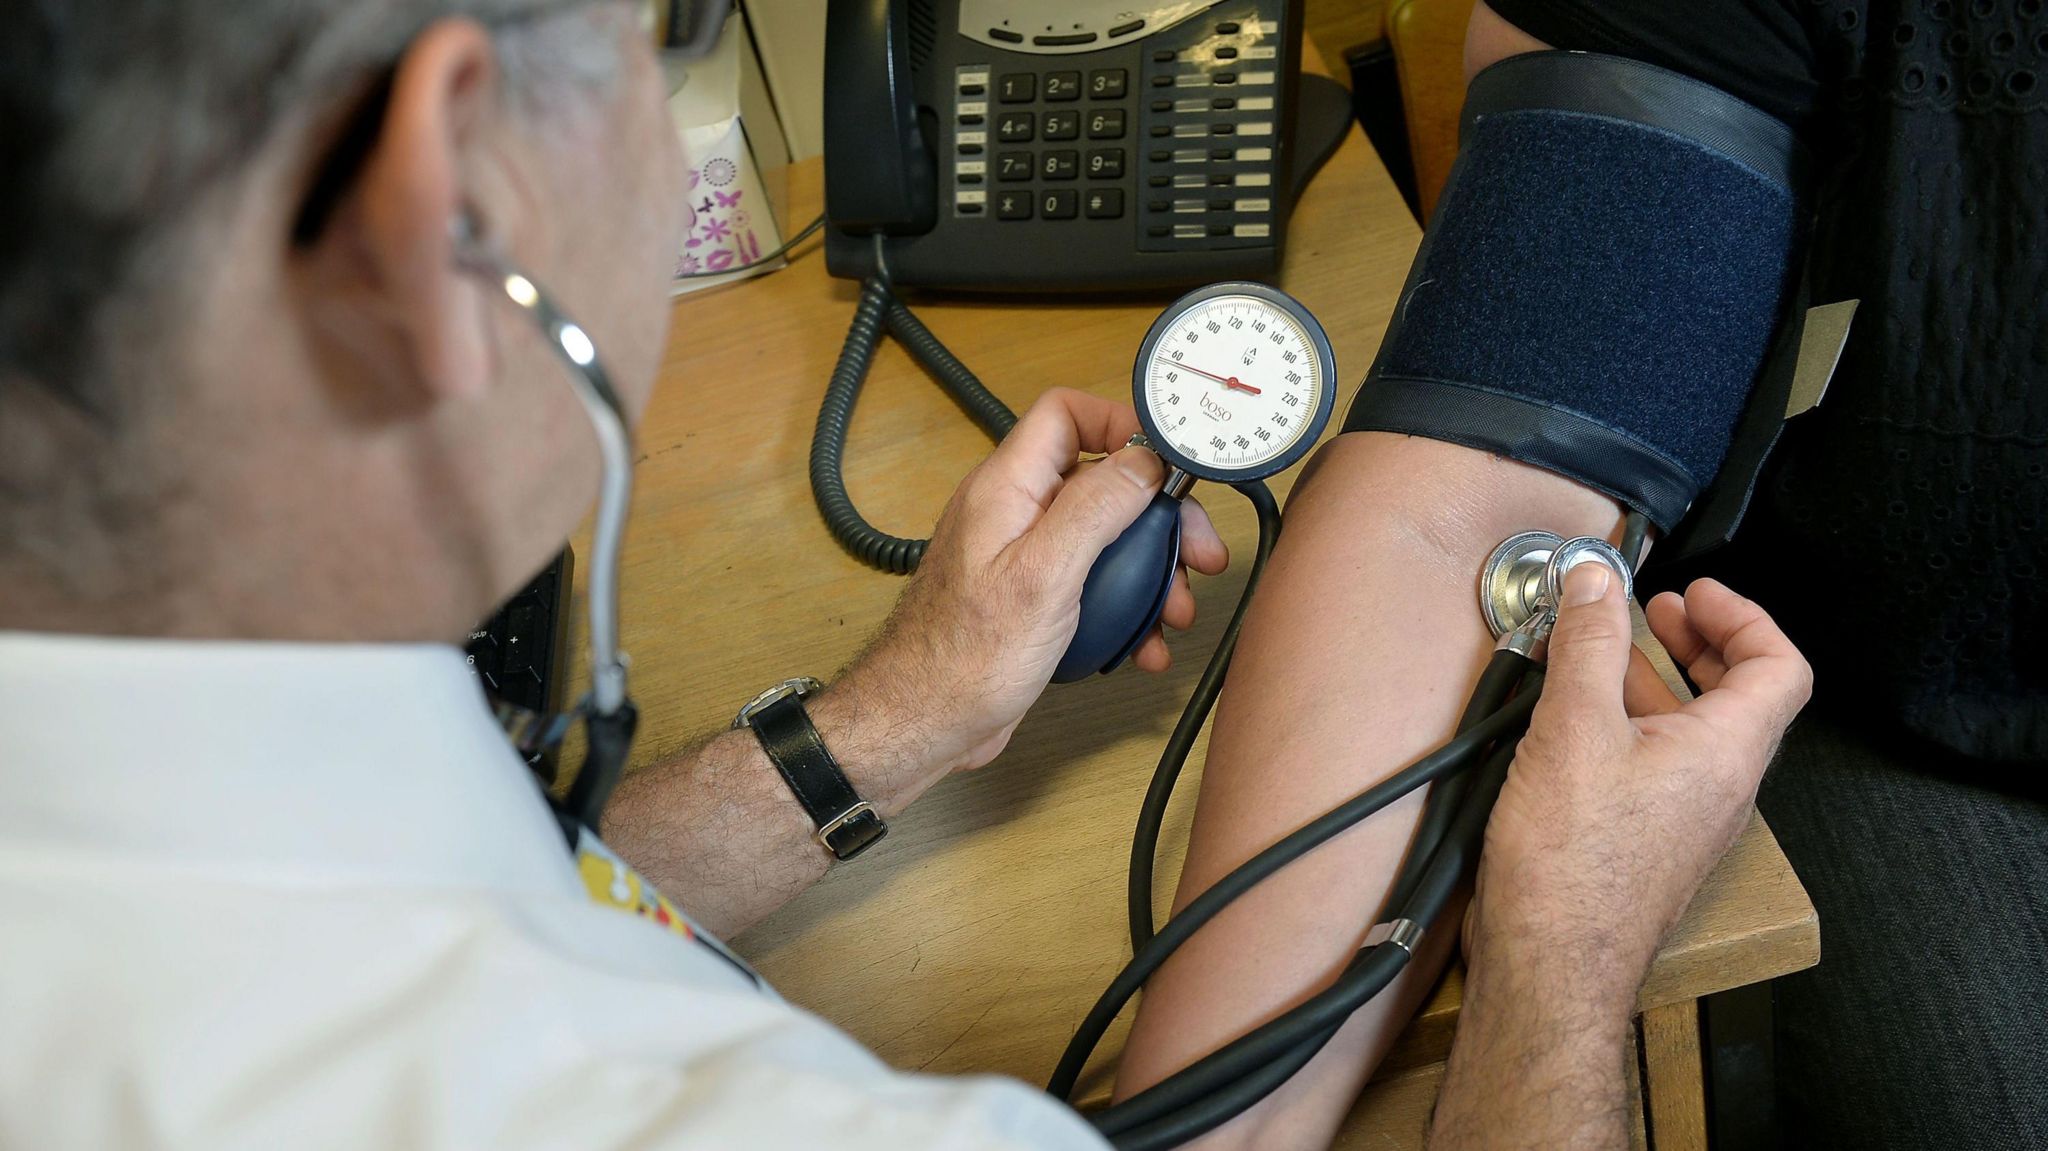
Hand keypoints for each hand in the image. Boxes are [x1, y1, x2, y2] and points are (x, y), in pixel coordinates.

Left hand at [841, 388, 1227, 778]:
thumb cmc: (965, 657)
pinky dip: (1125, 610)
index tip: (1171, 463)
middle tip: (1198, 554)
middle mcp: (1014, 513)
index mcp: (1008, 488)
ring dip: (1150, 573)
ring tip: (1176, 611)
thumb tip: (1143, 461)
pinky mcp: (1032, 599)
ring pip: (1104, 540)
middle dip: (1157, 518)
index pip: (1065, 415)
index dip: (1122, 424)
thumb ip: (1094, 509)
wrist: (924, 723)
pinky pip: (1092, 586)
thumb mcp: (1044, 575)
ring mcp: (1023, 557)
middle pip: (1101, 482)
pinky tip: (1144, 644)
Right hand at [1464, 566, 1812, 1004]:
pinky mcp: (1648, 844)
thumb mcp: (1574, 729)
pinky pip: (1659, 766)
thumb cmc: (1571, 866)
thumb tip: (1595, 580)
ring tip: (1601, 656)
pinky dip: (1630, 725)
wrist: (1551, 965)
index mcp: (1726, 753)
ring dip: (1656, 682)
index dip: (1743, 617)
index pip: (1779, 667)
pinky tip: (1575, 721)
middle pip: (1740, 697)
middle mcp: (1720, 789)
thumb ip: (1588, 644)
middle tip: (1656, 612)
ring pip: (1694, 732)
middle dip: (1699, 642)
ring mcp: (1686, 821)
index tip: (1693, 592)